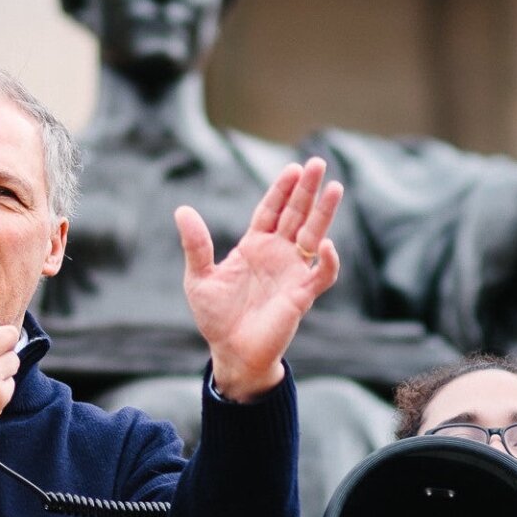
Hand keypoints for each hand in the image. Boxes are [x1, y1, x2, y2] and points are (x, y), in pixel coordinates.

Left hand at [178, 157, 342, 399]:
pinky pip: (321, 274)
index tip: (292, 168)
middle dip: (307, 190)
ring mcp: (292, 272)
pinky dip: (326, 261)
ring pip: (313, 236)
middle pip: (296, 215)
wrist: (231, 352)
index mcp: (254, 246)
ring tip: (335, 188)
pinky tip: (324, 244)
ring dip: (324, 214)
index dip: (282, 190)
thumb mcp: (199, 277)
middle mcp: (277, 254)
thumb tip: (182, 210)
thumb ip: (195, 245)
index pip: (271, 210)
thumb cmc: (216, 317)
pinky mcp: (302, 295)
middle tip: (318, 164)